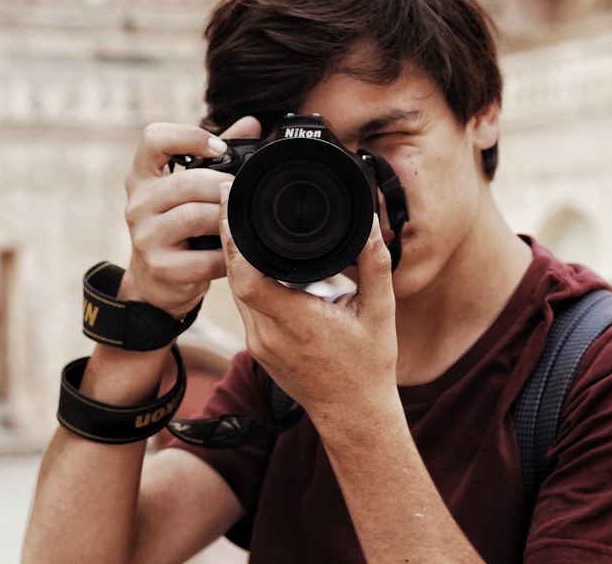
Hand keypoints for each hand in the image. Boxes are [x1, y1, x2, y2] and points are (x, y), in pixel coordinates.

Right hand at [119, 117, 261, 317]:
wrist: (155, 280)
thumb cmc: (178, 224)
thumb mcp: (189, 187)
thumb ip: (218, 154)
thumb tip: (252, 122)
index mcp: (143, 176)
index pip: (153, 138)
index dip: (188, 136)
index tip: (218, 147)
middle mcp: (138, 202)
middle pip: (187, 182)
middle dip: (223, 187)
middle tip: (242, 194)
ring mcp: (144, 236)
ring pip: (195, 216)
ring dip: (226, 219)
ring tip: (238, 221)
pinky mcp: (159, 266)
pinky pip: (204, 257)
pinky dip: (226, 255)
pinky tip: (232, 252)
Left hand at [220, 187, 399, 427]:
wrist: (354, 415)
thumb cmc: (368, 367)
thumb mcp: (381, 312)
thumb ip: (375, 265)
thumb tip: (370, 226)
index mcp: (296, 322)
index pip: (247, 278)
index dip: (235, 241)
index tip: (235, 205)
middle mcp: (269, 335)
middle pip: (234, 277)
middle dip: (230, 236)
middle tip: (232, 196)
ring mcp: (259, 344)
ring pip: (235, 290)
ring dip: (235, 257)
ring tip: (240, 219)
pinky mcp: (259, 349)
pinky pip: (243, 305)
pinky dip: (245, 278)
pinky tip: (252, 257)